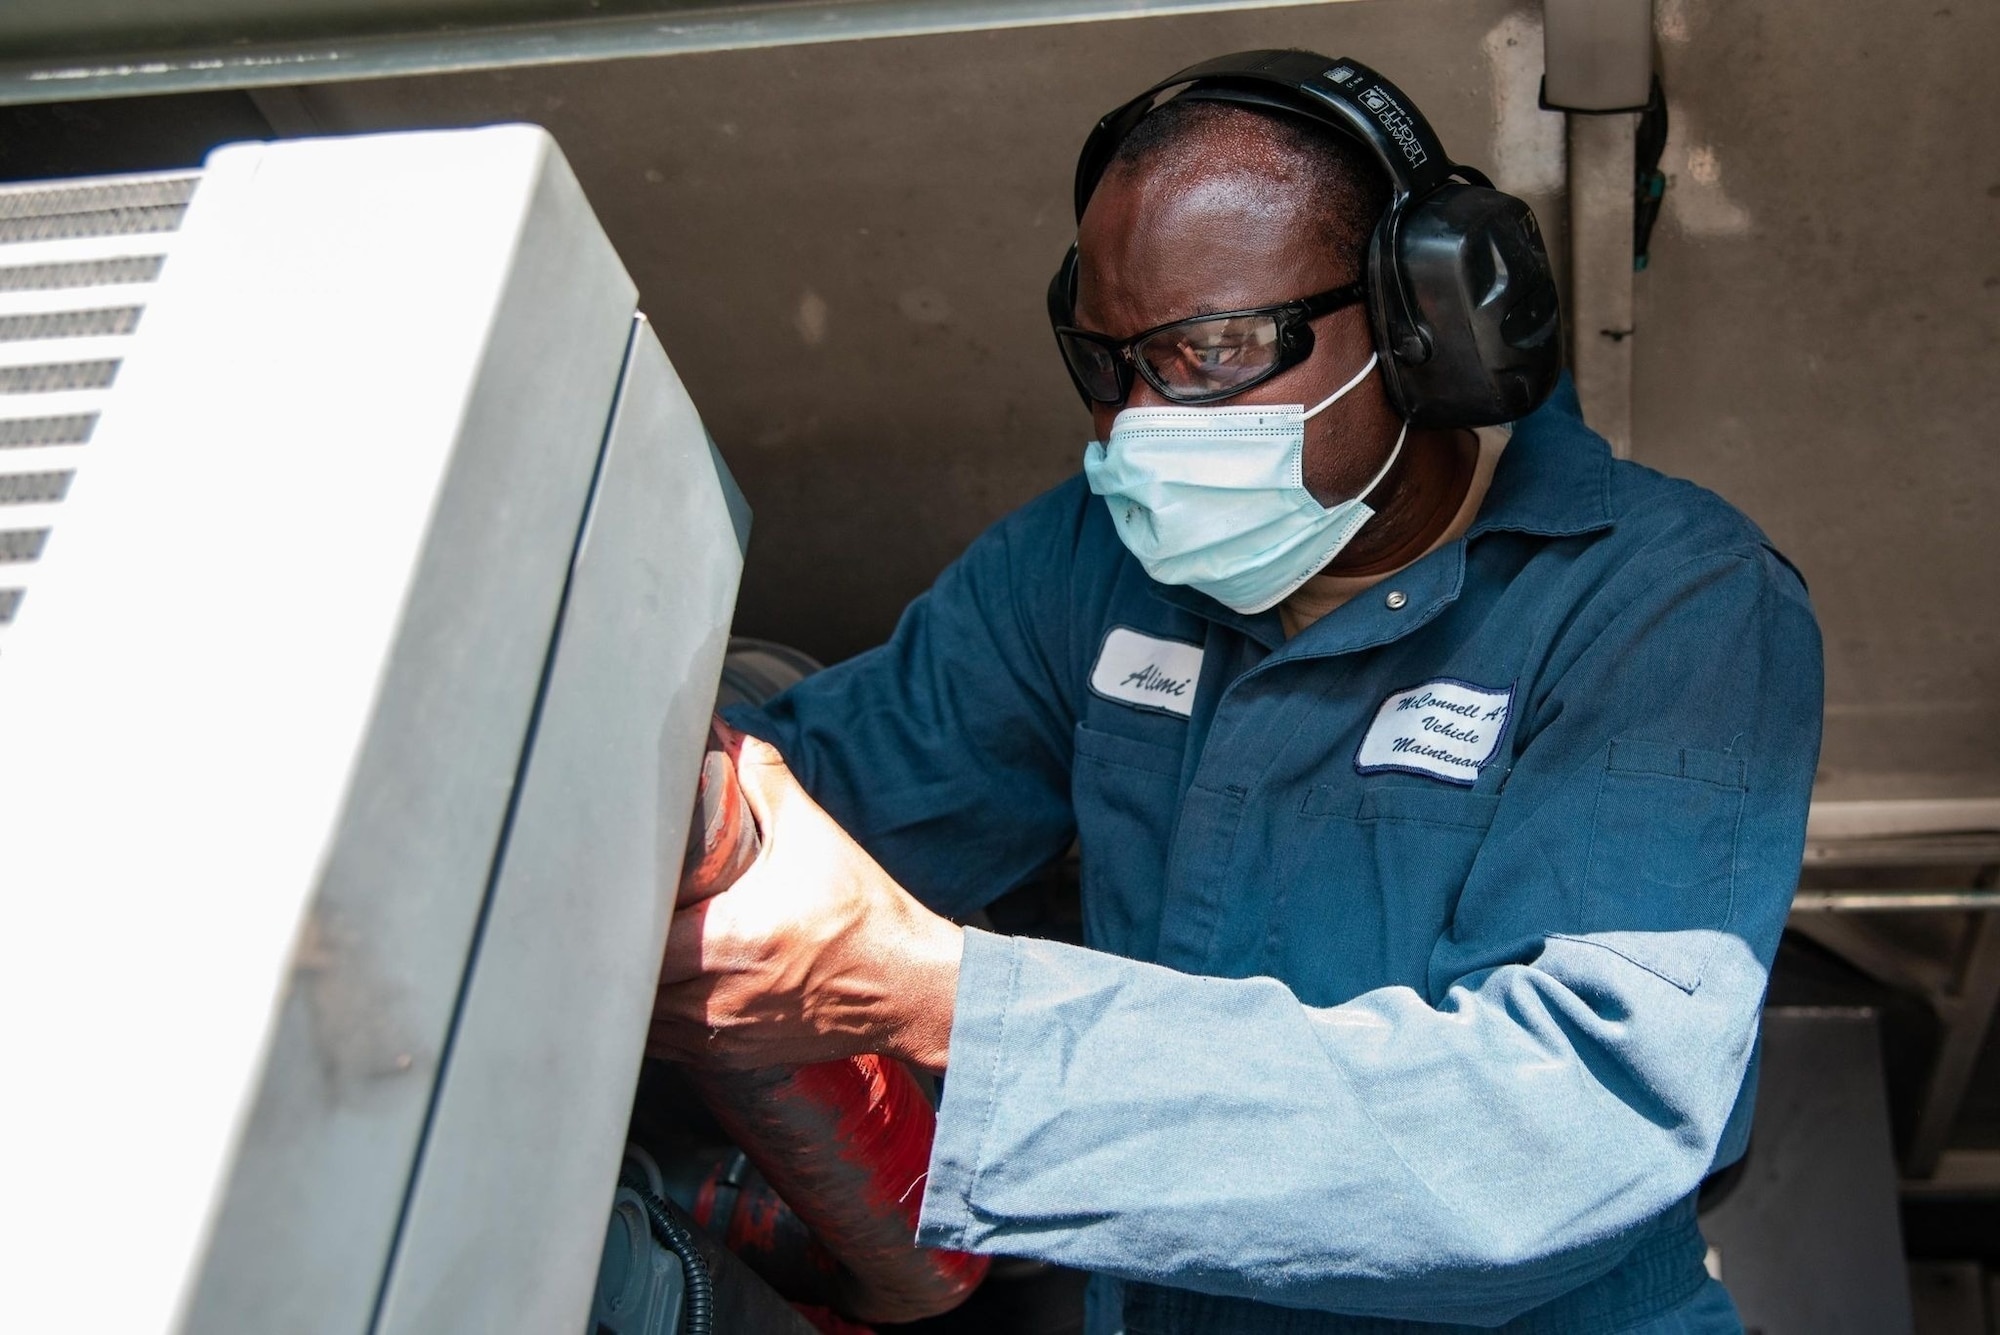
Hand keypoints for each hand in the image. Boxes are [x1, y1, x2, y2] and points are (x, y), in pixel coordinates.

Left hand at [647, 732, 964, 1072]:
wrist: (910, 986)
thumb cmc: (865, 916)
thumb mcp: (814, 836)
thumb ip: (766, 778)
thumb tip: (732, 729)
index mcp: (728, 939)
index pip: (631, 938)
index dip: (613, 915)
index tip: (616, 893)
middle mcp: (716, 996)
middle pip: (627, 982)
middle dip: (617, 950)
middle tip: (617, 918)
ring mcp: (722, 1035)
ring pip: (642, 1021)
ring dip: (635, 989)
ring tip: (637, 953)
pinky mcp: (734, 1056)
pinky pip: (669, 1046)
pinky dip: (660, 1020)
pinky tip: (670, 989)